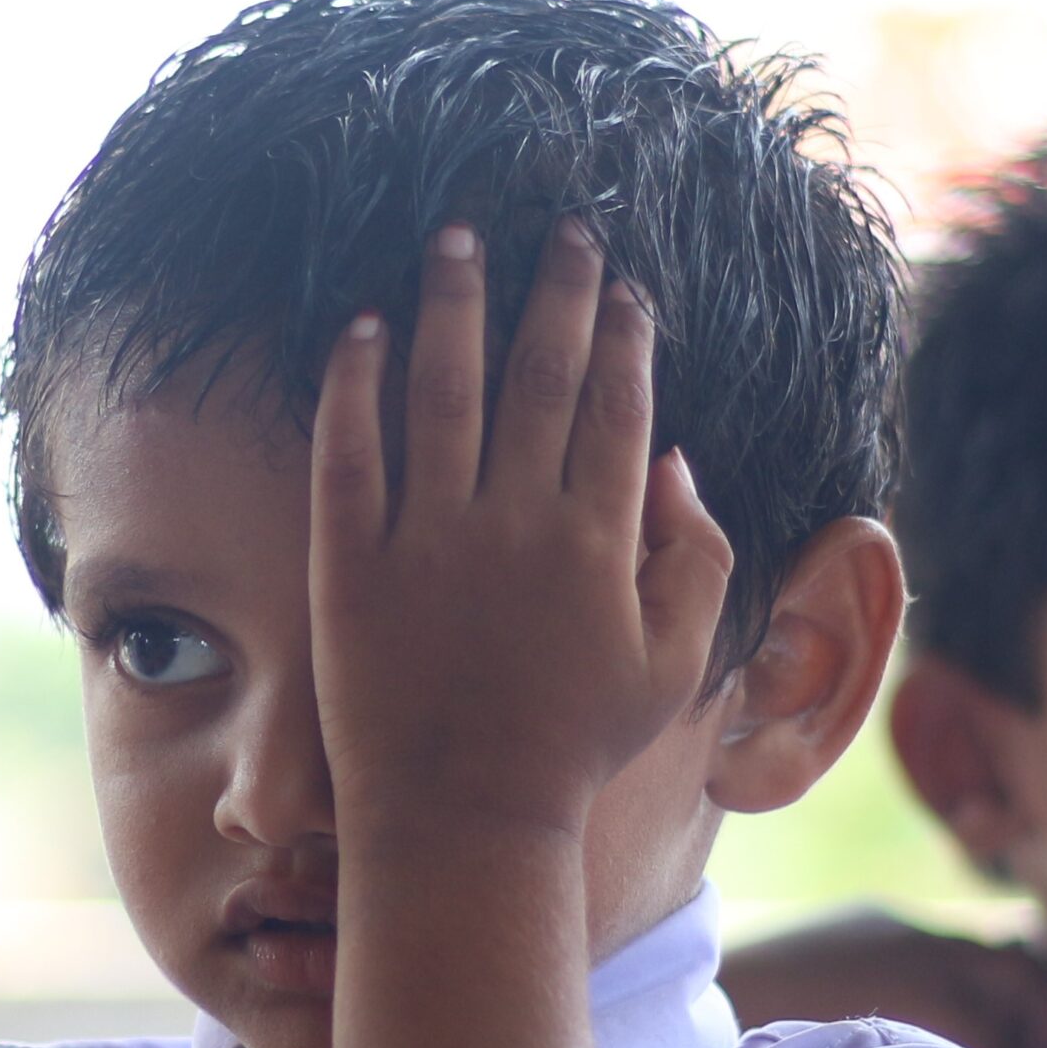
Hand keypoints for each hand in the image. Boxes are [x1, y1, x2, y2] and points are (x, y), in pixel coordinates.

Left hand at [307, 218, 734, 839]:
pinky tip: (358, 327)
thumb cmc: (572, 745)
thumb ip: (698, 556)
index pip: (617, 403)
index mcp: (601, 538)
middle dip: (552, 289)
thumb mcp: (671, 661)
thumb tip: (675, 459)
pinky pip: (348, 453)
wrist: (461, 820)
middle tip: (554, 227)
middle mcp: (516, 522)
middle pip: (539, 375)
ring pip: (443, 390)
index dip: (622, 331)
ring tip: (453, 238)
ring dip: (451, 303)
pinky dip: (353, 383)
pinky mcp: (350, 566)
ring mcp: (429, 540)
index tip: (621, 280)